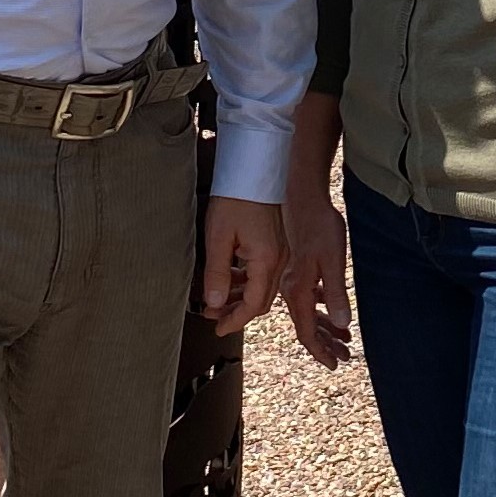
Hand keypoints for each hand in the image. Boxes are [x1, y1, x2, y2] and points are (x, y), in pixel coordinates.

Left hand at [202, 198, 285, 335]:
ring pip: (264, 286)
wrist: (255, 168)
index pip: (254, 305)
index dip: (235, 320)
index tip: (218, 328)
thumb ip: (217, 273)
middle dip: (237, 311)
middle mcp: (279, 259)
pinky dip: (249, 280)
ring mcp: (281, 251)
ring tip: (217, 299)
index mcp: (266, 260)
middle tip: (214, 315)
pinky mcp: (278, 242)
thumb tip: (215, 304)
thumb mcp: (219, 236)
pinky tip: (232, 277)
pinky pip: (265, 272)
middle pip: (262, 299)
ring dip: (242, 296)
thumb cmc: (237, 196)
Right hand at [279, 190, 352, 368]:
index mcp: (297, 290)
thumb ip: (337, 294)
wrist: (303, 196)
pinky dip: (323, 308)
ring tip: (345, 341)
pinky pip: (310, 297)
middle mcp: (290, 288)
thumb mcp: (333, 261)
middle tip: (345, 357)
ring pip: (308, 312)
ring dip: (326, 328)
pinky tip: (334, 310)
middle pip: (307, 326)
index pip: (307, 332)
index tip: (335, 365)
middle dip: (326, 345)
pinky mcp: (298, 268)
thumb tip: (344, 325)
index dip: (320, 351)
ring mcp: (292, 279)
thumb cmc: (320, 226)